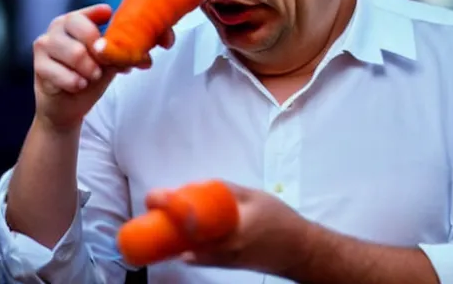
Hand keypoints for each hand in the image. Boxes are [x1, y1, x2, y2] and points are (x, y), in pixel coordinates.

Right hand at [33, 4, 174, 131]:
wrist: (70, 105)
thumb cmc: (93, 75)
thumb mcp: (115, 60)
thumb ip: (133, 48)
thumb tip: (167, 41)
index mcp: (76, 20)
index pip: (87, 12)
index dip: (97, 16)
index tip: (109, 18)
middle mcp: (58, 27)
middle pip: (79, 26)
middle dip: (99, 48)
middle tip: (104, 65)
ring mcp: (44, 45)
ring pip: (74, 52)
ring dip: (90, 69)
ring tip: (93, 76)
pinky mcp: (38, 67)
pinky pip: (61, 73)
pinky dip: (76, 82)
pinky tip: (80, 85)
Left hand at [145, 183, 312, 276]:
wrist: (298, 250)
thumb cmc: (279, 220)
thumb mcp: (255, 196)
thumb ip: (227, 191)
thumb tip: (200, 186)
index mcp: (229, 232)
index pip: (192, 222)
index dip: (171, 208)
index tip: (155, 196)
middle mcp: (220, 252)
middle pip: (181, 241)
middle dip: (164, 223)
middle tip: (154, 204)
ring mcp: (220, 262)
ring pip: (186, 249)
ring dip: (173, 232)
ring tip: (165, 211)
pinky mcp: (222, 265)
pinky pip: (196, 254)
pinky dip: (185, 240)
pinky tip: (185, 226)